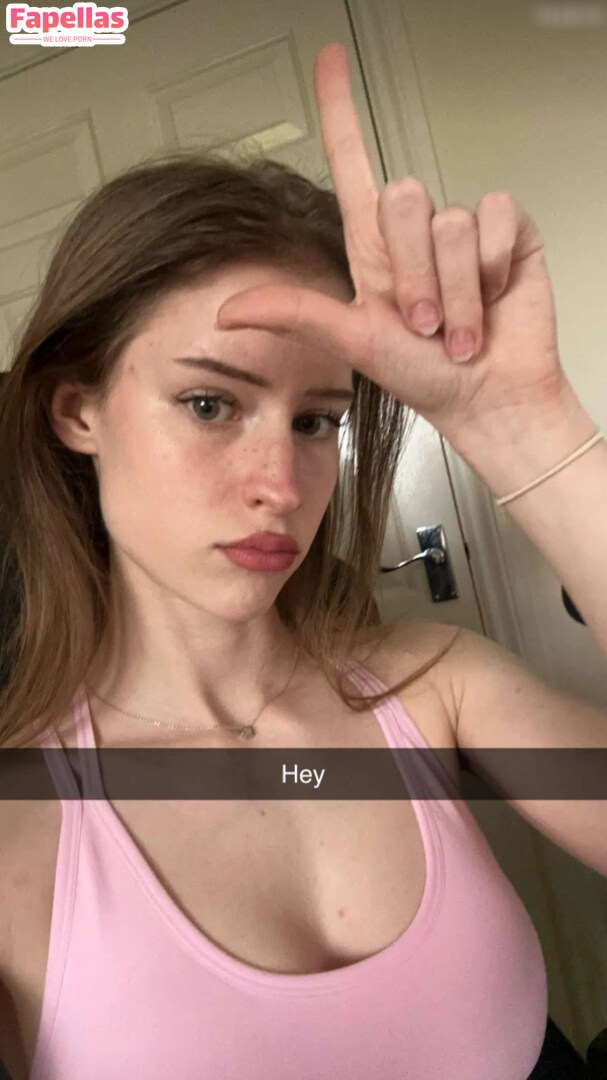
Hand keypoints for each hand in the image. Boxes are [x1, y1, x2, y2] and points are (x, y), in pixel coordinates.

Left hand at [215, 42, 570, 448]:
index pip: (353, 163)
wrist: (486, 398)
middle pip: (401, 197)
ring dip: (453, 291)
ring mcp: (461, 231)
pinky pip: (494, 218)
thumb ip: (294, 313)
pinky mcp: (506, 232)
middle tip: (422, 323)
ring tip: (456, 328)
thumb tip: (228, 309)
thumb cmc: (424, 377)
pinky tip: (492, 296)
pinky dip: (491, 269)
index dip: (340, 110)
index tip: (329, 60)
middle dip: (412, 276)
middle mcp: (415, 234)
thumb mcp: (351, 341)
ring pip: (447, 221)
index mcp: (373, 250)